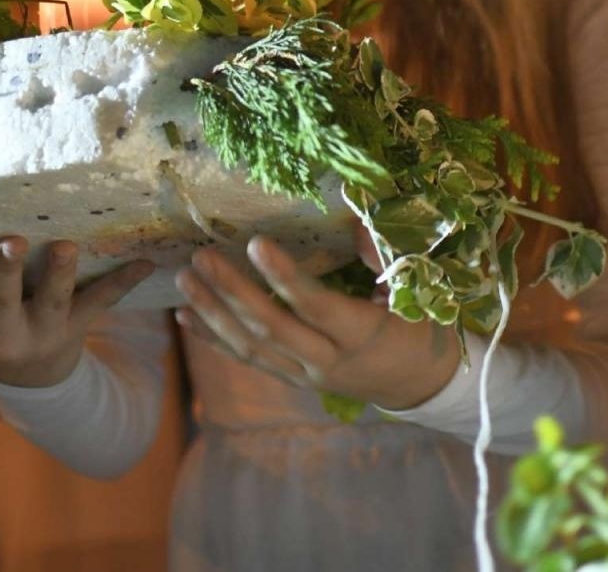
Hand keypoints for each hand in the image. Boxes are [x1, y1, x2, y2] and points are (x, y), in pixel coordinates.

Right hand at [0, 236, 152, 388]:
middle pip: (1, 302)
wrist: (32, 382)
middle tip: (11, 240)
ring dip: (59, 273)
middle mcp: (2, 335)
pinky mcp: (76, 329)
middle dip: (5, 273)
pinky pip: (101, 303)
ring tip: (65, 245)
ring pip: (52, 302)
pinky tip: (147, 261)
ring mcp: (42, 334)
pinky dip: (124, 281)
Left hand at [175, 236, 460, 409]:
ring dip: (213, 314)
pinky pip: (248, 360)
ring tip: (184, 280)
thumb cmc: (422, 330)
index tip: (254, 243)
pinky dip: (214, 339)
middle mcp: (327, 360)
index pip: (314, 306)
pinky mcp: (294, 379)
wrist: (423, 386)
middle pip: (270, 327)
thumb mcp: (416, 294)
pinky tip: (186, 317)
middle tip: (201, 257)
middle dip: (231, 292)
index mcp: (361, 334)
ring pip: (250, 347)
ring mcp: (306, 375)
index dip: (283, 276)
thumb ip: (381, 259)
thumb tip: (352, 219)